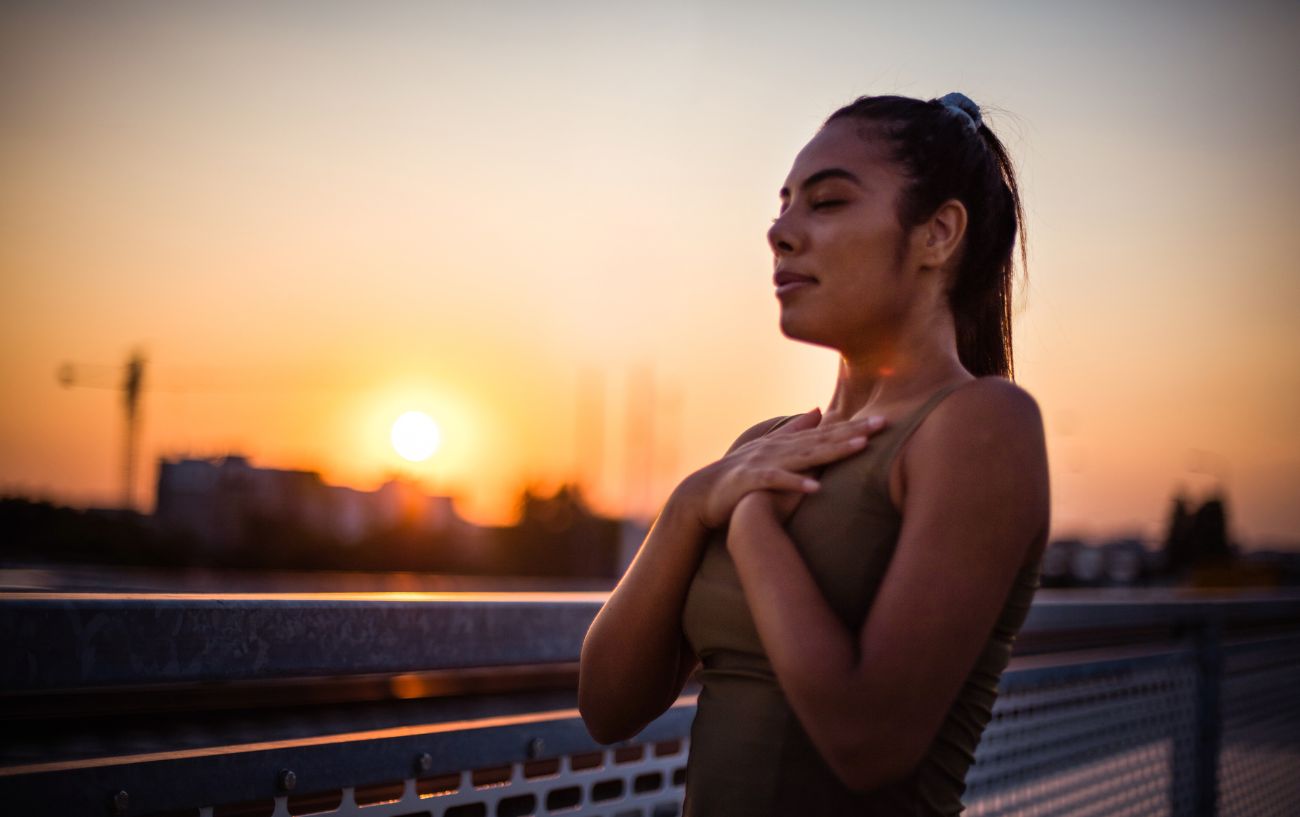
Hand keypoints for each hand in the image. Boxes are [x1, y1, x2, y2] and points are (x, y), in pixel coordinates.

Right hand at [681, 409, 884, 529]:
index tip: (884, 421)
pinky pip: (776, 482)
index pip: (827, 433)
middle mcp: (779, 448)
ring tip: (860, 447)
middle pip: (822, 439)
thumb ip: (794, 430)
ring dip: (833, 451)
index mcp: (786, 443)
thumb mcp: (770, 449)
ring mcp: (765, 463)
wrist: (702, 493)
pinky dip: (794, 484)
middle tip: (884, 424)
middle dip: (853, 432)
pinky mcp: (752, 481)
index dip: (855, 427)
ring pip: (804, 455)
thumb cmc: (740, 475)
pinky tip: (815, 488)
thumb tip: (819, 410)